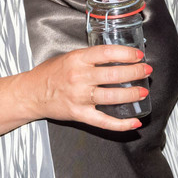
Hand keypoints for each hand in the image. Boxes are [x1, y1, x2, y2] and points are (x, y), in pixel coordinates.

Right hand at [26, 44, 150, 130]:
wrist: (30, 93)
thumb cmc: (49, 74)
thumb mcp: (68, 57)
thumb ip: (89, 57)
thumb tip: (115, 56)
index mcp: (77, 59)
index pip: (107, 53)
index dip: (126, 53)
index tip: (138, 54)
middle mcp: (79, 77)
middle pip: (114, 74)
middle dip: (135, 72)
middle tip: (146, 71)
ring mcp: (80, 97)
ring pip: (113, 96)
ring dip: (132, 94)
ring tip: (143, 91)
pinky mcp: (79, 114)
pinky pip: (104, 121)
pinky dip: (121, 124)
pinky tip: (134, 122)